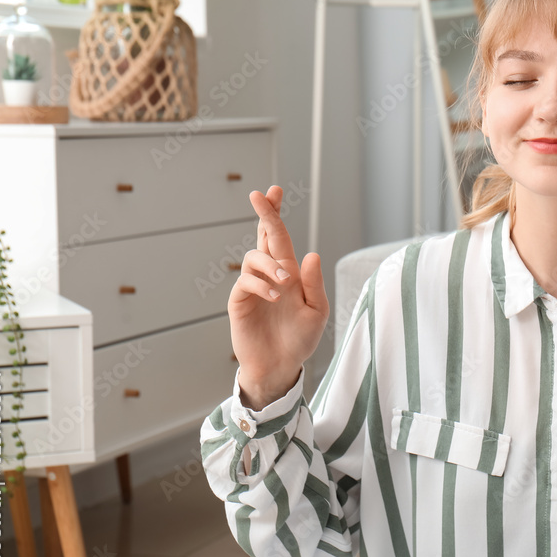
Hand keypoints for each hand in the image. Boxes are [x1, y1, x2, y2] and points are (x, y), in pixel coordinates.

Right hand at [228, 186, 329, 409]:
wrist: (280, 366)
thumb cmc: (299, 339)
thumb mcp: (316, 311)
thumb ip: (314, 284)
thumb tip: (311, 254)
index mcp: (288, 272)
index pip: (280, 237)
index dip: (275, 214)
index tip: (274, 190)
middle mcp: (268, 274)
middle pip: (263, 236)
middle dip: (264, 214)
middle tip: (260, 197)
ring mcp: (252, 286)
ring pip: (254, 257)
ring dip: (270, 264)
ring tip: (284, 284)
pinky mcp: (240, 302)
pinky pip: (245, 282)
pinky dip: (260, 284)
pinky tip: (274, 296)